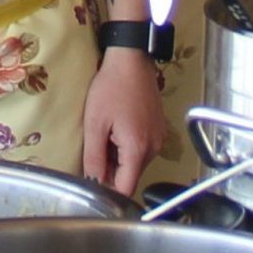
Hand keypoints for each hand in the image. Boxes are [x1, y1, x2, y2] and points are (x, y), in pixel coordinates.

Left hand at [80, 47, 165, 196]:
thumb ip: (94, 157)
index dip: (108, 191)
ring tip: (105, 135)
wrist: (132, 60)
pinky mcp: (159, 130)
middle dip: (111, 171)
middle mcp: (154, 148)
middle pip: (131, 176)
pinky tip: (116, 129)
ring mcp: (159, 139)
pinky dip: (128, 147)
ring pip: (136, 163)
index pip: (126, 188)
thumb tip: (94, 182)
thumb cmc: (111, 88)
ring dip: (119, 158)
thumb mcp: (95, 123)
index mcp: (138, 150)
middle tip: (94, 151)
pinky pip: (142, 150)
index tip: (92, 184)